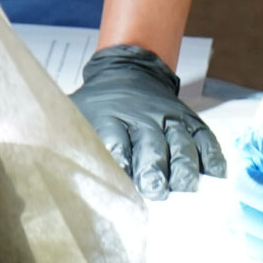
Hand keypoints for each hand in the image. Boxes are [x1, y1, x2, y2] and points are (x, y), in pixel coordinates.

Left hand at [71, 44, 226, 199]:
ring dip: (184, 165)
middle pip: (150, 143)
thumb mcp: (75, 115)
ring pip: (180, 141)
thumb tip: (46, 163)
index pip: (114, 139)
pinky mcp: (189, 120)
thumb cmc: (98, 107)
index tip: (122, 178)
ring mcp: (169, 118)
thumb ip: (65, 139)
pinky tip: (215, 173)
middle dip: (154, 167)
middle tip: (156, 190)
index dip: (119, 159)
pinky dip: (211, 155)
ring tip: (185, 186)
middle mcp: (142, 118)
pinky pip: (204, 136)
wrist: (127, 72)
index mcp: (109, 118)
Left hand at [233, 110, 262, 262]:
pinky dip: (261, 234)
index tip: (255, 147)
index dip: (244, 163)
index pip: (246, 189)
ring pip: (253, 243)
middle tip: (255, 165)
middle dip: (241, 189)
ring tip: (259, 189)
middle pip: (242, 218)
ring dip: (246, 214)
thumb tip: (247, 141)